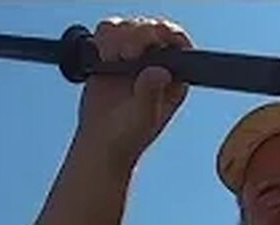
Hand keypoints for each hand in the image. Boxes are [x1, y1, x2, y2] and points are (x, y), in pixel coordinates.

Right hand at [76, 17, 192, 166]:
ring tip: (112, 58)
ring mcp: (133, 57)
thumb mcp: (143, 118)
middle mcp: (156, 63)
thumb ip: (150, 94)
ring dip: (119, 36)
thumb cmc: (128, 136)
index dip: (166, 34)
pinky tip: (102, 57)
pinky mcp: (111, 55)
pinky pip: (108, 32)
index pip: (177, 42)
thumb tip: (160, 73)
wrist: (101, 142)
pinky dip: (102, 38)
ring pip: (129, 26)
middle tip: (127, 54)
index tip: (151, 40)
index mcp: (174, 76)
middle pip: (151, 28)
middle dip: (139, 34)